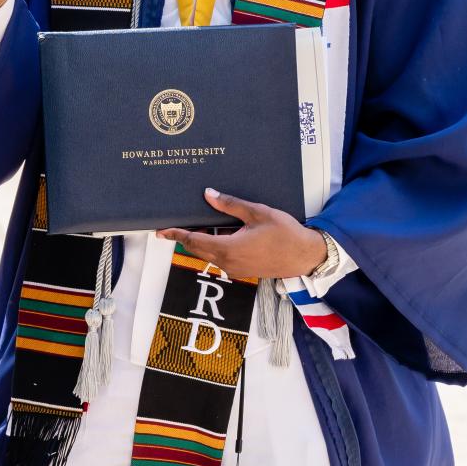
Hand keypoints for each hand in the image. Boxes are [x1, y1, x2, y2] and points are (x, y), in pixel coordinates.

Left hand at [157, 189, 327, 279]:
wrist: (305, 256)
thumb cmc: (285, 233)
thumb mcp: (257, 213)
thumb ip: (230, 205)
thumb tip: (208, 195)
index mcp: (228, 248)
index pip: (193, 241)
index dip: (175, 234)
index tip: (161, 230)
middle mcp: (228, 262)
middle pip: (197, 249)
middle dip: (184, 238)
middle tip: (173, 226)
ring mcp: (235, 269)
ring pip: (209, 254)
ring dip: (201, 241)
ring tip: (197, 224)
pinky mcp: (243, 270)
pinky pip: (221, 258)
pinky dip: (214, 246)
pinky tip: (219, 233)